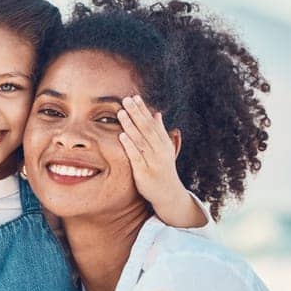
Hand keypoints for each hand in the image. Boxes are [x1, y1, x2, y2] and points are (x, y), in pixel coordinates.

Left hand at [116, 96, 195, 217]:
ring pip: (141, 140)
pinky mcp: (144, 172)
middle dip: (136, 113)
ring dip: (131, 125)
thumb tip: (156, 114)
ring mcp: (153, 161)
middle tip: (126, 99)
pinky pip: (136, 157)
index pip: (152, 123)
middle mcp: (159, 150)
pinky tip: (122, 136)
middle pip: (146, 128)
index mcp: (163, 143)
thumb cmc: (163, 169)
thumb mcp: (164, 149)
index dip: (143, 110)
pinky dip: (130, 146)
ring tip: (121, 112)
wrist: (169, 193)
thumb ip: (159, 132)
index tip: (135, 97)